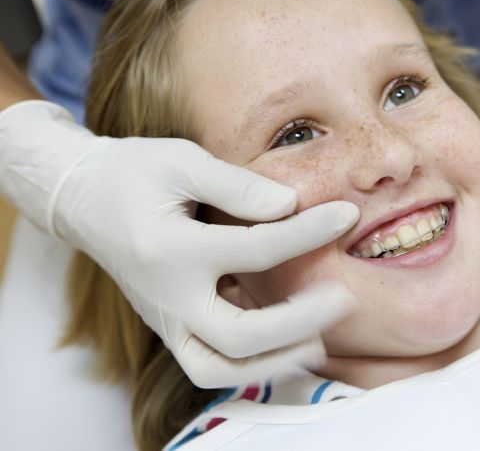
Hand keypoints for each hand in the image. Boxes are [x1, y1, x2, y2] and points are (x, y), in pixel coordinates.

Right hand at [0, 101, 359, 387]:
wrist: (82, 198)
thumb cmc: (133, 172)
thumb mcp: (181, 161)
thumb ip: (236, 185)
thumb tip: (290, 205)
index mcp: (170, 248)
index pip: (256, 248)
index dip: (309, 232)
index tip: (347, 215)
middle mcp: (165, 295)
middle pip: (238, 336)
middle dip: (298, 322)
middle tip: (343, 298)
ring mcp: (163, 318)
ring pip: (219, 369)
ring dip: (273, 361)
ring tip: (319, 339)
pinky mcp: (167, 327)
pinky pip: (208, 364)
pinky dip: (249, 363)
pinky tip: (286, 341)